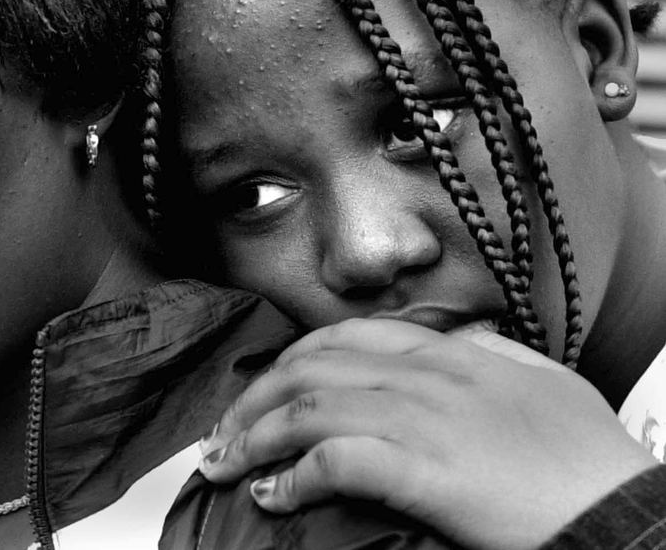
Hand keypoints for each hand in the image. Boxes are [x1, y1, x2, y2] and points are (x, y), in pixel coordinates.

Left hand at [197, 318, 658, 549]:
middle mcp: (426, 376)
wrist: (621, 509)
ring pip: (309, 408)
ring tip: (229, 468)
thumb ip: (489, 354)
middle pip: (308, 368)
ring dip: (256, 439)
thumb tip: (458, 341)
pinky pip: (336, 461)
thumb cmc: (586, 457)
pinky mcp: (424, 470)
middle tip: (224, 438)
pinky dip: (293, 477)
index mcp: (448, 355)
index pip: (342, 337)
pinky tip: (274, 497)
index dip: (287, 363)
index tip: (260, 394)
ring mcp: (422, 420)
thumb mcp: (540, 382)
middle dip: (252, 400)